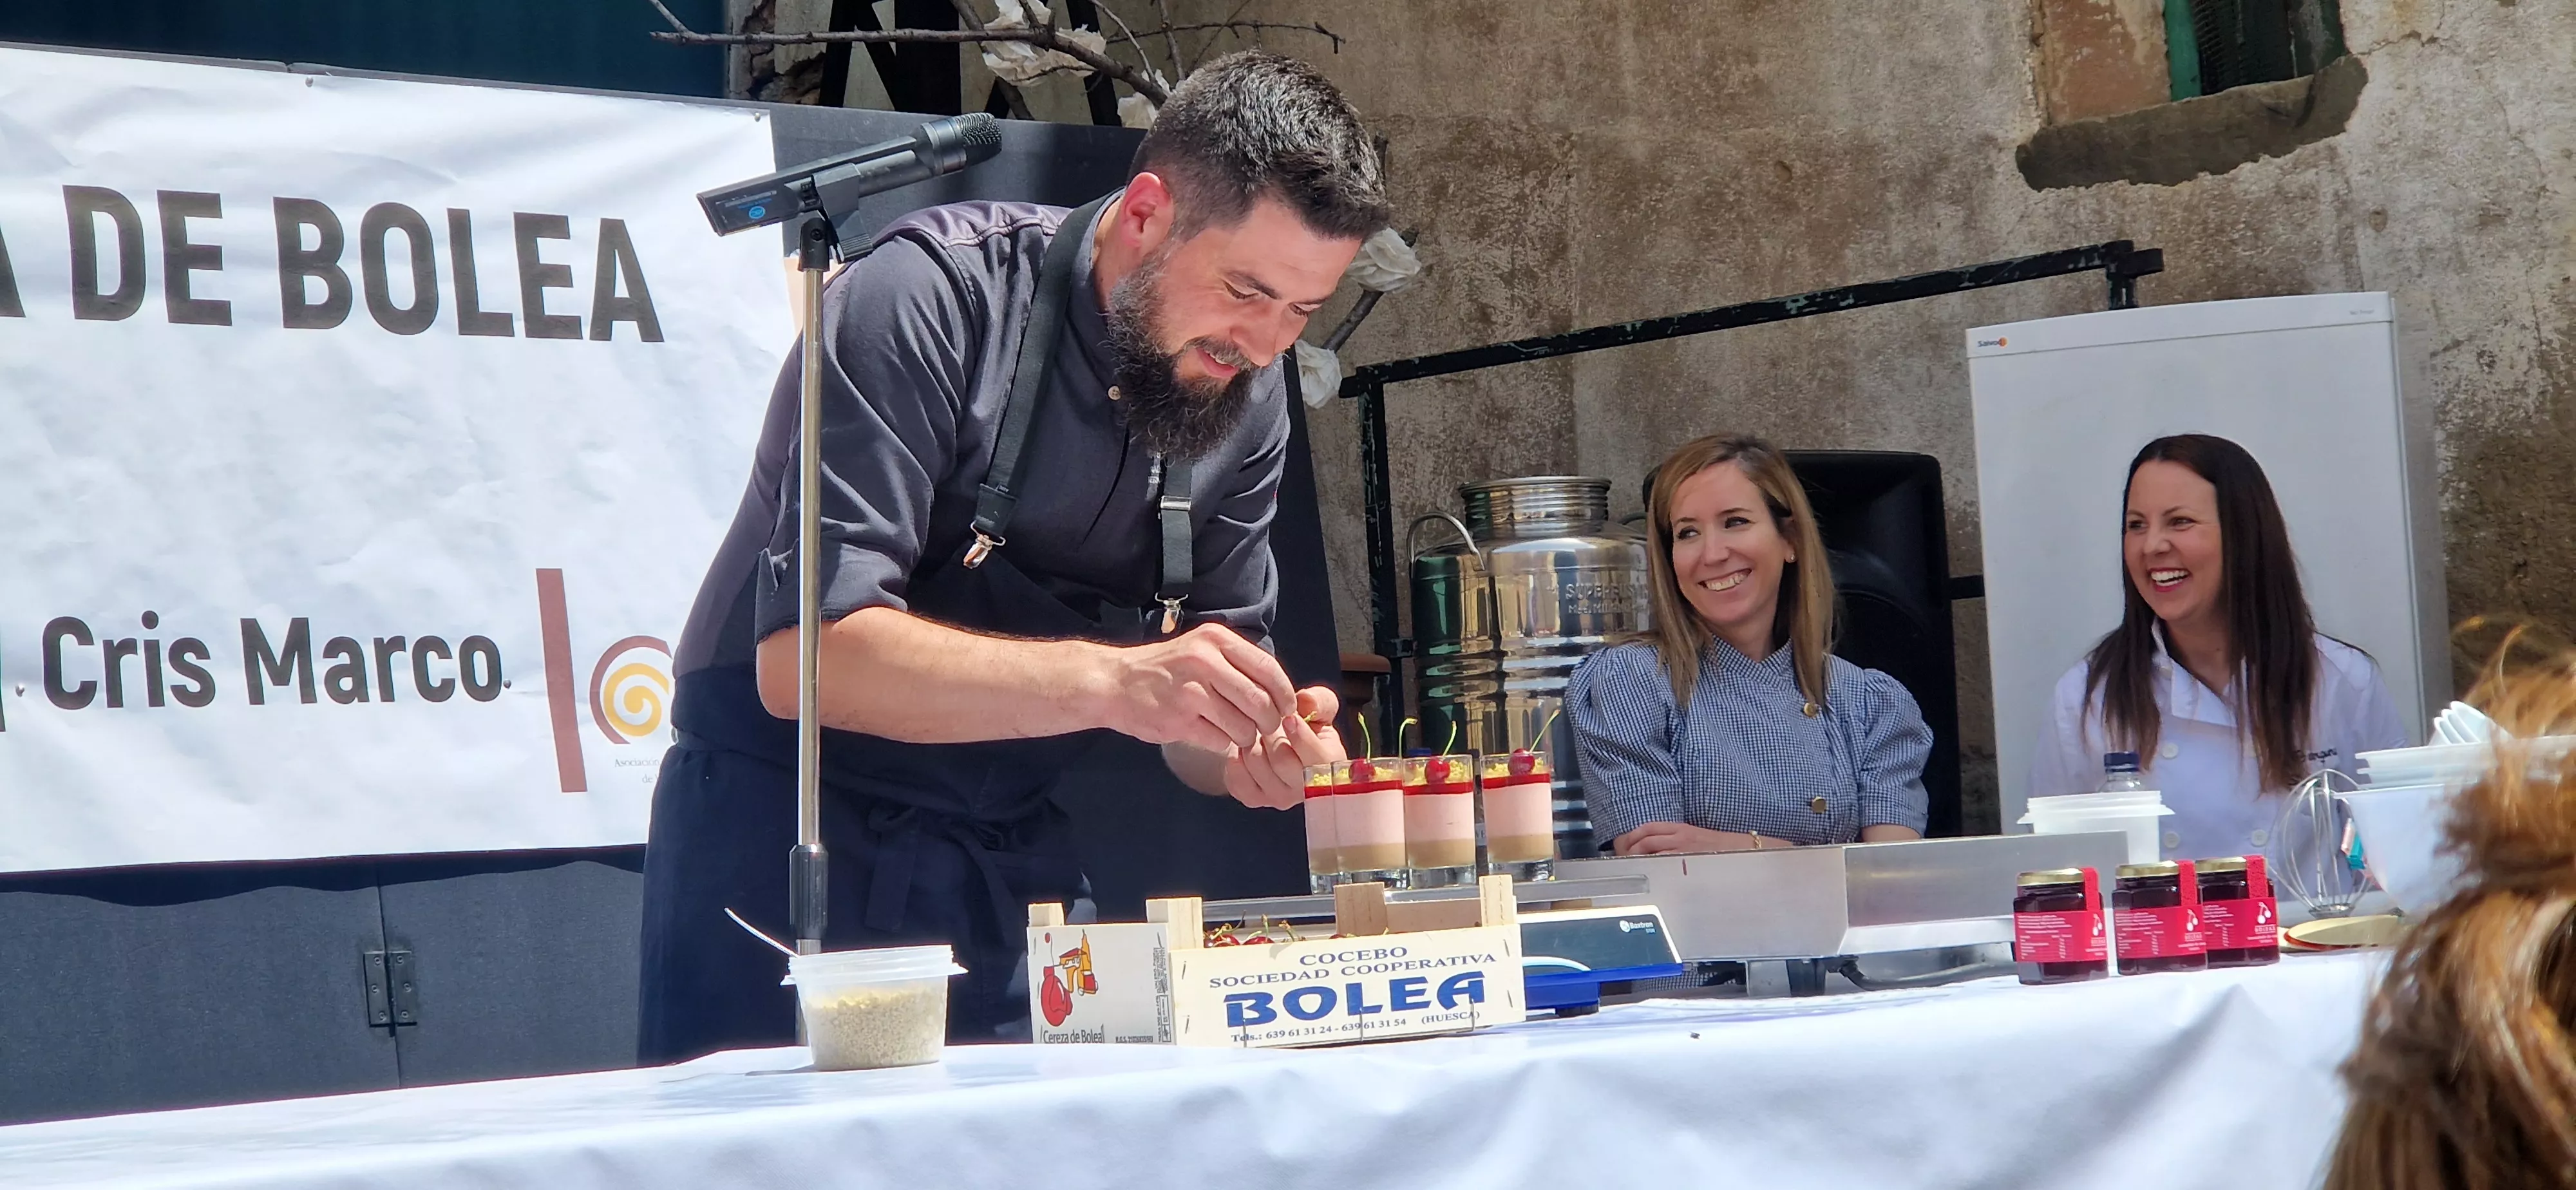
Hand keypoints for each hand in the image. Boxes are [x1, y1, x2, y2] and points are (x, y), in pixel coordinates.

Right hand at [1098, 623, 1297, 754]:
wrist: (1114, 682)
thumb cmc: (1165, 669)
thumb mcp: (1201, 649)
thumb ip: (1237, 664)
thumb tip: (1280, 691)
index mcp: (1216, 640)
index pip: (1269, 670)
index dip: (1285, 695)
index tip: (1287, 710)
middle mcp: (1205, 661)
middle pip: (1260, 702)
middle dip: (1270, 723)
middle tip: (1265, 730)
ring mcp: (1191, 691)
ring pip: (1243, 726)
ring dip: (1246, 737)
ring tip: (1235, 733)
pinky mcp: (1178, 719)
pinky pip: (1219, 741)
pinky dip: (1221, 744)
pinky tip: (1209, 735)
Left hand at [1219, 687, 1345, 809]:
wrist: (1283, 743)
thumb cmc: (1305, 725)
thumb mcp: (1320, 707)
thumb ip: (1319, 700)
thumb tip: (1306, 702)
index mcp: (1329, 767)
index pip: (1316, 759)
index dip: (1301, 737)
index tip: (1288, 718)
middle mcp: (1306, 790)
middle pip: (1282, 761)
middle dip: (1271, 734)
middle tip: (1266, 722)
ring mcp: (1280, 798)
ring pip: (1256, 764)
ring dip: (1251, 742)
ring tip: (1257, 735)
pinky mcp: (1255, 800)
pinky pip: (1237, 778)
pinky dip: (1236, 757)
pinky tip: (1245, 750)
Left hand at [1613, 822, 1783, 855]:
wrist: (1747, 850)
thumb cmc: (1724, 849)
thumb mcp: (1698, 840)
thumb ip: (1679, 843)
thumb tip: (1658, 853)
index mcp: (1682, 828)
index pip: (1649, 827)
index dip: (1632, 836)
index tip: (1622, 846)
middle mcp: (1680, 835)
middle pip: (1645, 838)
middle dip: (1628, 848)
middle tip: (1621, 860)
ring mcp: (1685, 847)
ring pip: (1651, 848)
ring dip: (1636, 857)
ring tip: (1630, 868)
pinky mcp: (1690, 859)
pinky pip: (1665, 861)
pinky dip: (1653, 865)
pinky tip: (1647, 874)